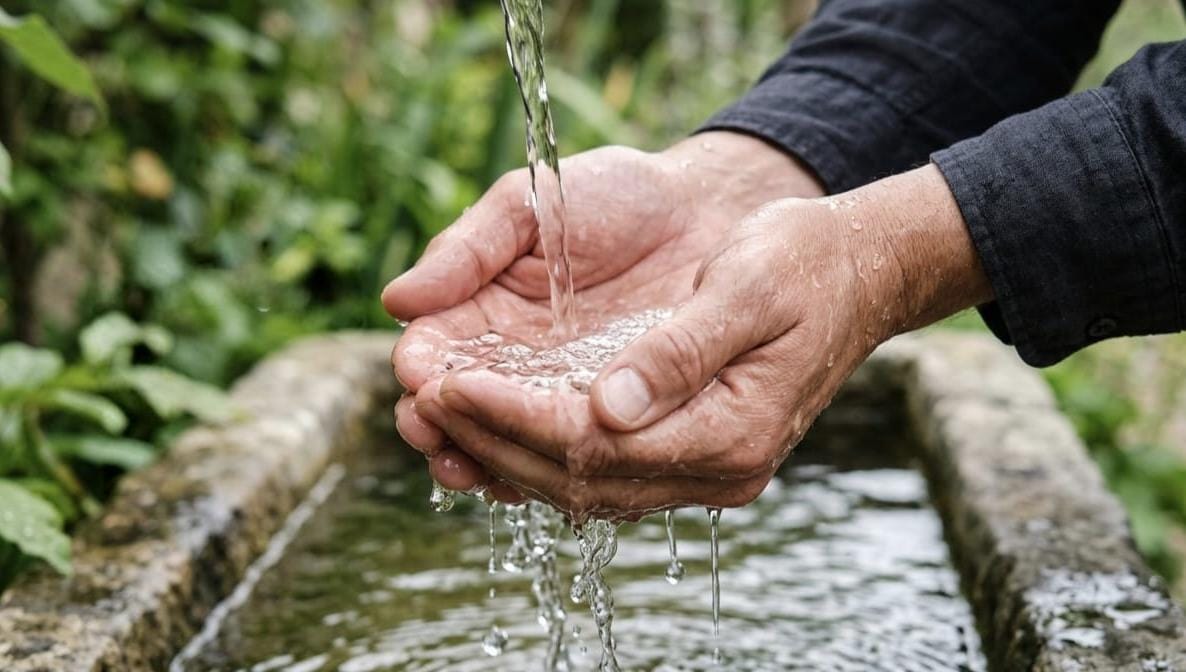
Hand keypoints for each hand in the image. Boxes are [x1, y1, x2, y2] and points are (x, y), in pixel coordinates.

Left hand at [415, 165, 992, 516]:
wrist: (852, 269)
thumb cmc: (802, 261)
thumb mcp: (751, 287)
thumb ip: (683, 351)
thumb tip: (609, 408)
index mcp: (731, 432)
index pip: (595, 448)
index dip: (513, 418)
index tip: (448, 382)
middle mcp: (714, 468)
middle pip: (577, 479)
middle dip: (490, 440)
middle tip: (419, 401)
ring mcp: (701, 467)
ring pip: (580, 484)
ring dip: (502, 454)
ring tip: (433, 419)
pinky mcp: (685, 449)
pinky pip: (597, 470)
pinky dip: (535, 451)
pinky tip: (489, 425)